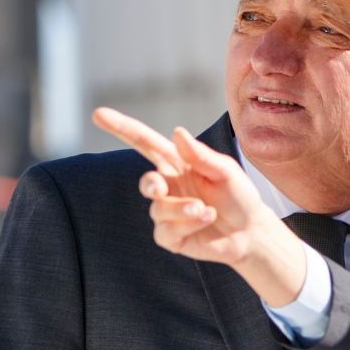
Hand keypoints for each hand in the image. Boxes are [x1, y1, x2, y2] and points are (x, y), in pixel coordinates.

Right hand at [92, 107, 305, 305]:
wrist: (251, 232)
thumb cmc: (239, 196)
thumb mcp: (226, 171)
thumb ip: (201, 155)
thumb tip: (177, 132)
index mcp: (178, 164)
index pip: (145, 143)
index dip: (122, 128)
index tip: (97, 113)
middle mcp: (169, 187)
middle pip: (145, 182)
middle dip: (150, 184)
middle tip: (158, 186)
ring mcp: (167, 212)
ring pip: (158, 209)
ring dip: (182, 209)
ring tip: (206, 210)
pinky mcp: (170, 236)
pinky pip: (165, 230)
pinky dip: (187, 224)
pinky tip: (206, 220)